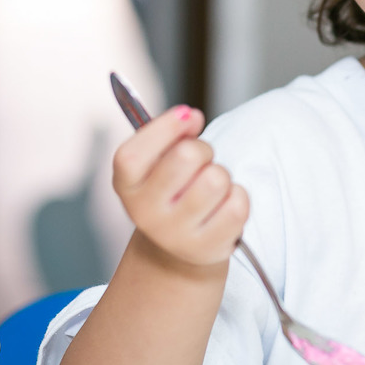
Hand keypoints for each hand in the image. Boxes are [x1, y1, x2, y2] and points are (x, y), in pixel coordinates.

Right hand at [112, 105, 249, 267]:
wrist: (177, 248)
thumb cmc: (172, 191)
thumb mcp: (158, 161)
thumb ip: (170, 133)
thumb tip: (191, 117)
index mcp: (126, 185)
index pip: (133, 154)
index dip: (166, 126)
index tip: (188, 116)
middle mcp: (145, 213)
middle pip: (187, 156)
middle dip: (203, 149)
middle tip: (201, 161)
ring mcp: (175, 234)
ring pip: (216, 179)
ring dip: (222, 175)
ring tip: (211, 187)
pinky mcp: (207, 248)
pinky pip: (237, 203)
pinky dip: (237, 196)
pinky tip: (223, 205)